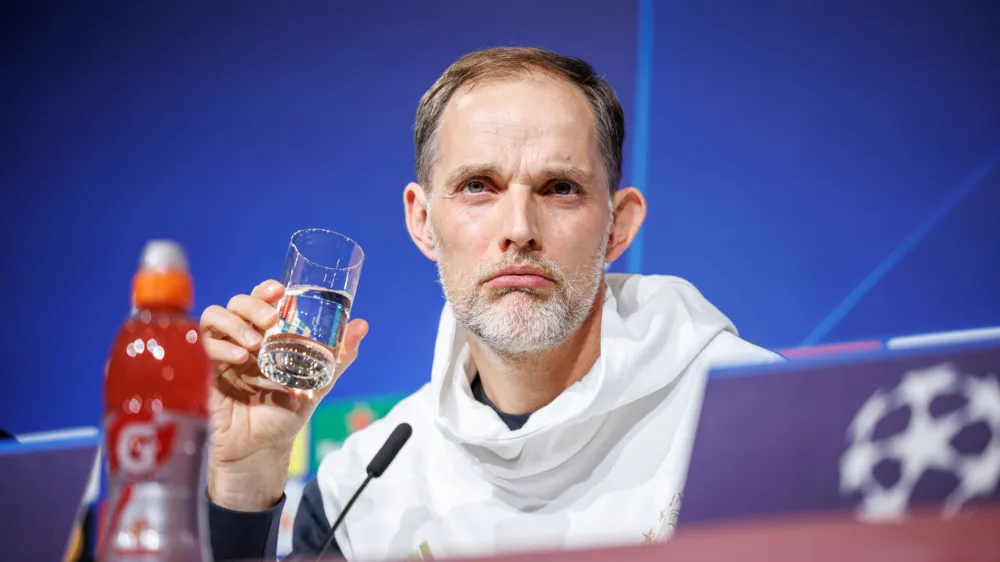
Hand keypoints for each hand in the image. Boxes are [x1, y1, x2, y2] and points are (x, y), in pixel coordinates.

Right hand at [200, 279, 367, 509]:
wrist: (261, 449)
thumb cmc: (287, 412)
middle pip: (238, 302)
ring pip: (217, 317)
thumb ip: (338, 356)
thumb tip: (362, 326)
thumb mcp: (319, 383)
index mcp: (271, 335)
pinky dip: (223, 348)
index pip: (262, 299)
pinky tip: (240, 360)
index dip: (266, 289)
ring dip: (235, 323)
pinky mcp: (214, 370)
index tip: (278, 290)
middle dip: (252, 304)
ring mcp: (228, 352)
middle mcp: (248, 338)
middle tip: (269, 320)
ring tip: (254, 343)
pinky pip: (209, 347)